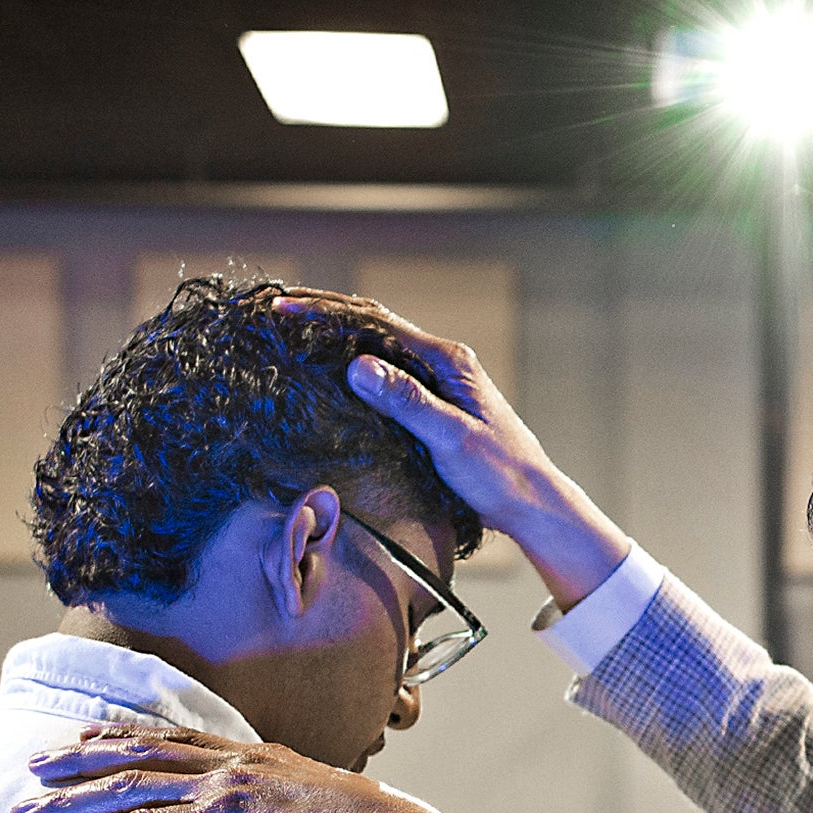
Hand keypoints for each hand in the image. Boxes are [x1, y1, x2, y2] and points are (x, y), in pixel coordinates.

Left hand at [14, 725, 485, 812]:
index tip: (78, 740)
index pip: (169, 737)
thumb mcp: (315, 809)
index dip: (117, 737)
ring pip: (126, 790)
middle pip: (134, 754)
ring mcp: (220, 790)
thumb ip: (283, 810)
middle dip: (75, 762)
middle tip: (29, 771)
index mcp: (249, 756)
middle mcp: (227, 763)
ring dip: (70, 804)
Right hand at [286, 297, 631, 604]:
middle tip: (280, 312)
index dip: (327, 313)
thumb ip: (406, 402)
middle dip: (326, 316)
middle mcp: (442, 363)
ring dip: (338, 337)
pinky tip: (333, 372)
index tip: (287, 310)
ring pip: (379, 349)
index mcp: (447, 361)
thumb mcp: (450, 438)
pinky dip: (356, 367)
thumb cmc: (499, 473)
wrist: (531, 501)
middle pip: (374, 327)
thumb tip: (357, 365)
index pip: (377, 323)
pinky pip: (388, 376)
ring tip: (295, 331)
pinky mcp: (434, 404)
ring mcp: (438, 382)